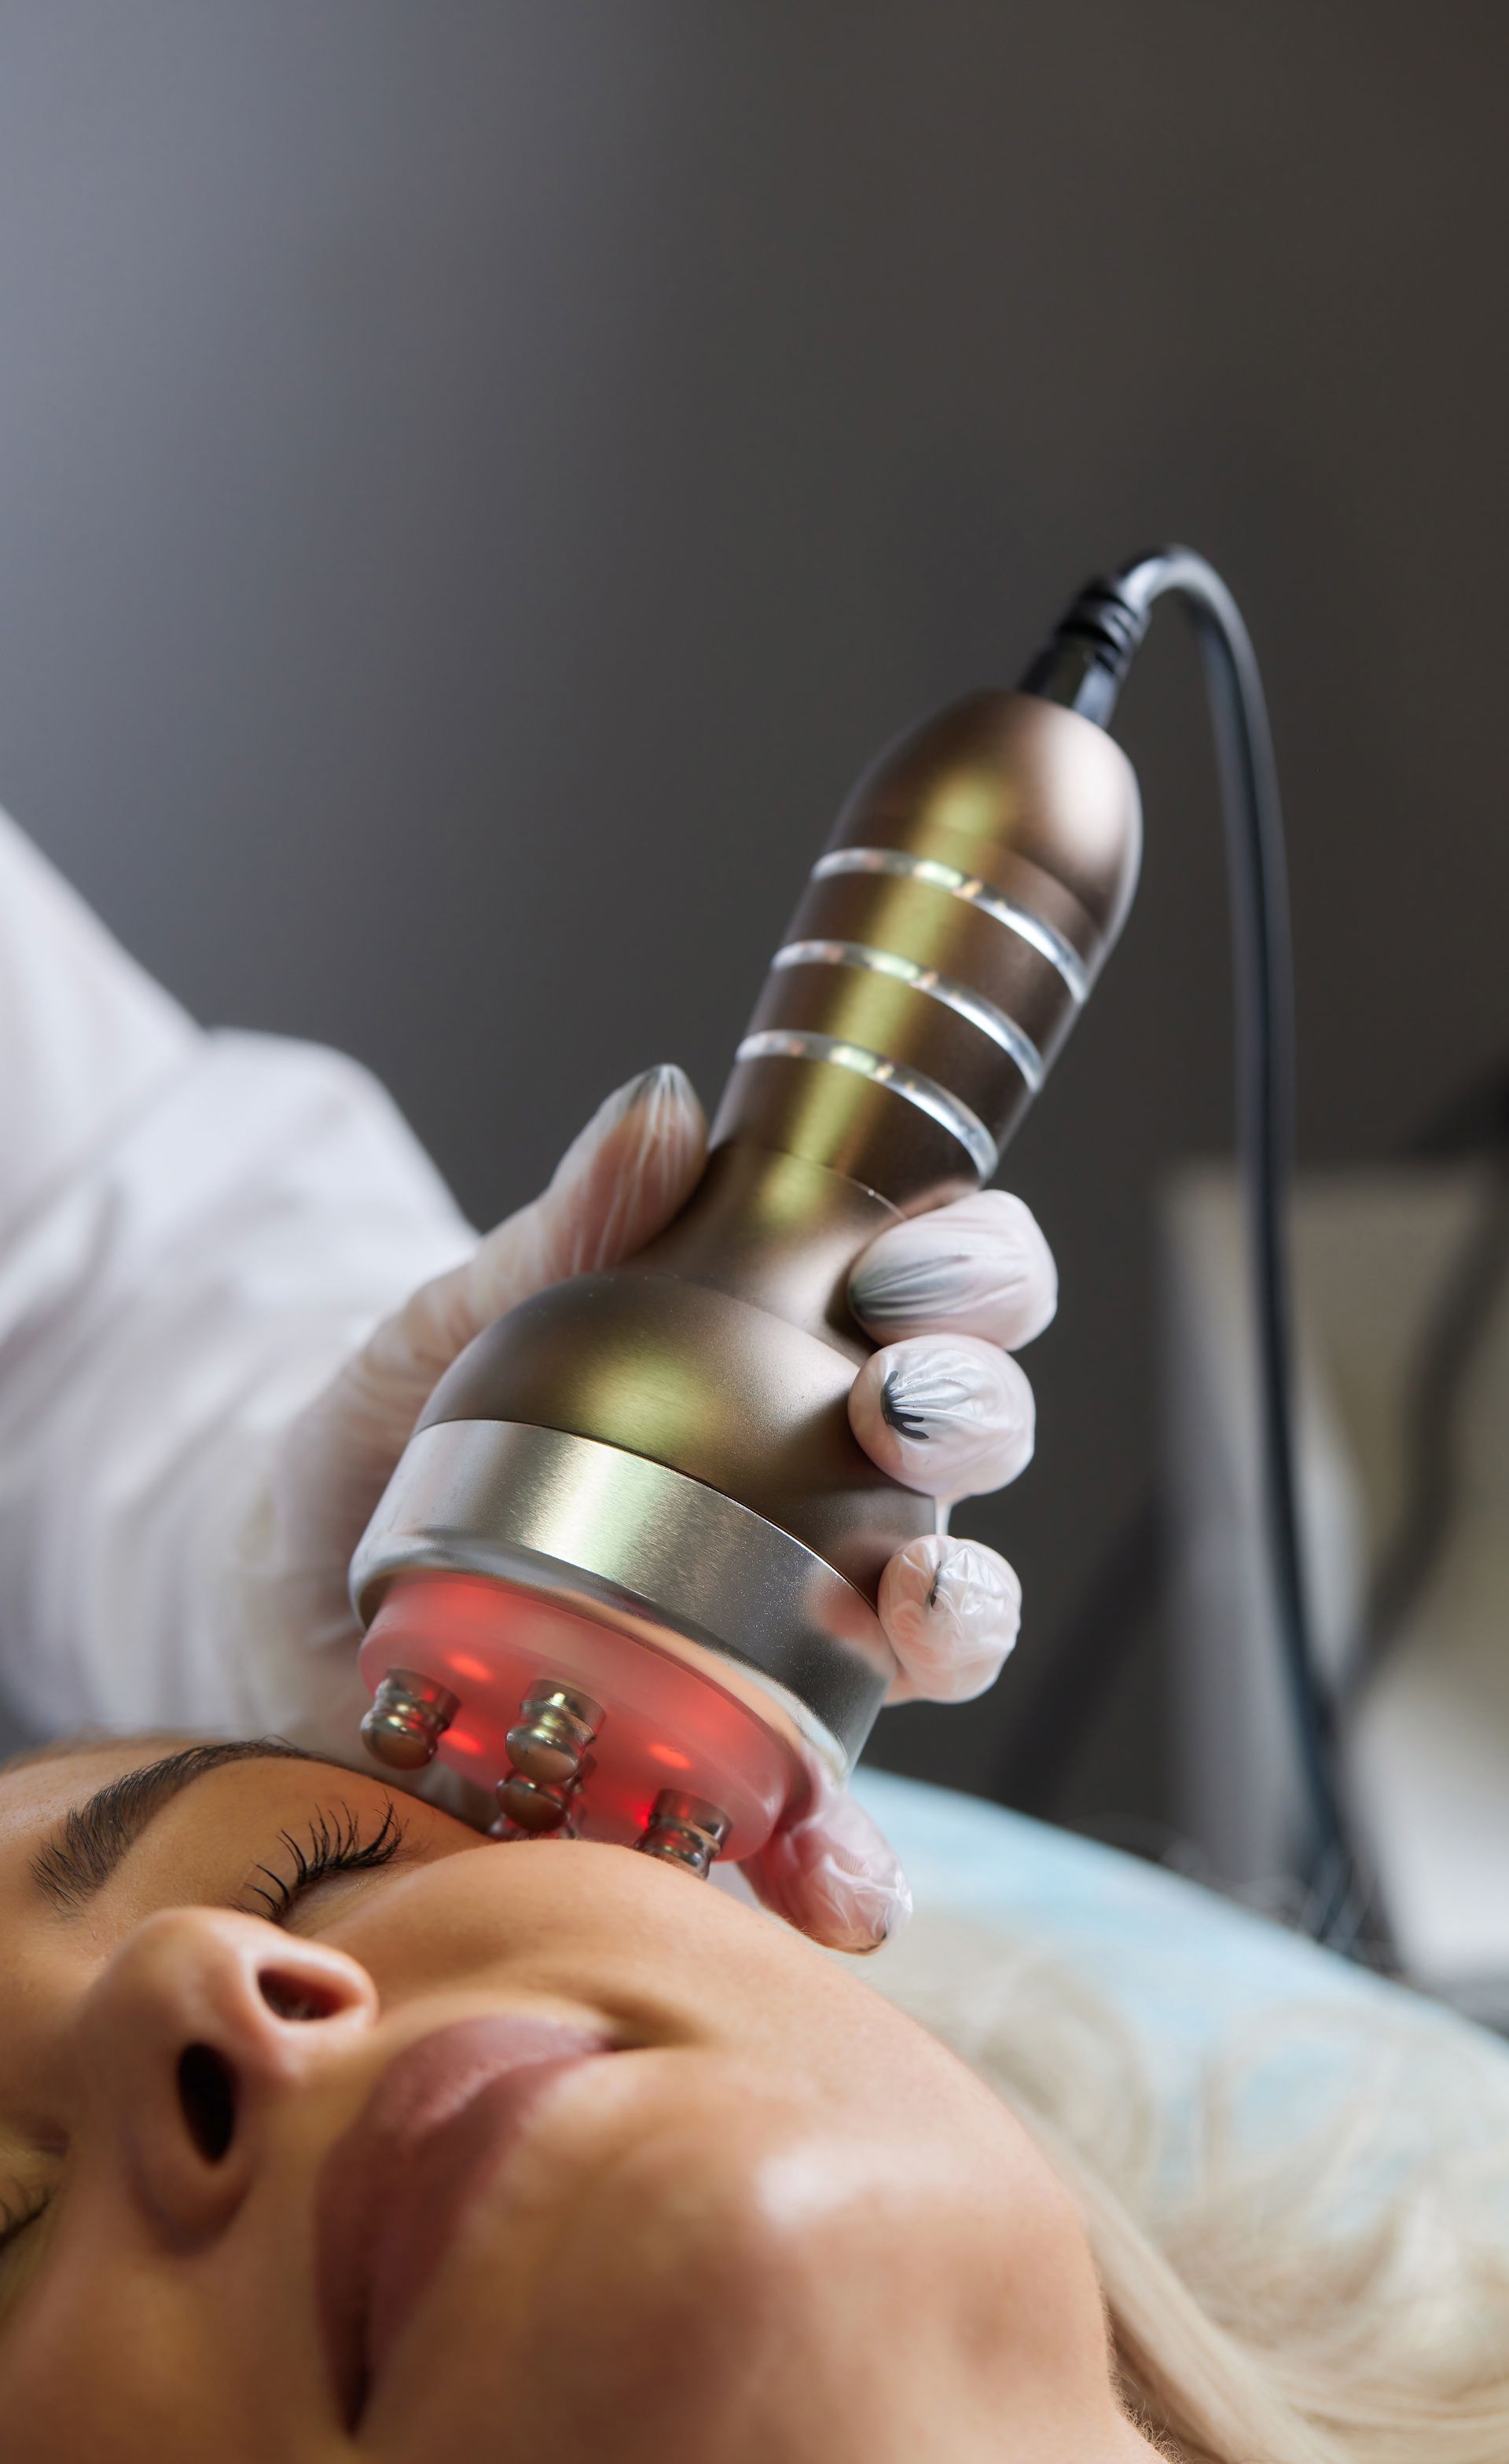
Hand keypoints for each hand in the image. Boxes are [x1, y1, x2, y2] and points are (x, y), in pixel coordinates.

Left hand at [267, 1066, 1053, 1952]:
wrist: (288, 1615)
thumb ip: (556, 1230)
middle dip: (971, 1415)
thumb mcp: (448, 1324)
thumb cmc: (390, 1440)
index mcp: (790, 1352)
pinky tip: (830, 1876)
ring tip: (910, 1617)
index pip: (941, 1286)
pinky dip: (848, 1857)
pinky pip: (829, 1821)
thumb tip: (660, 1106)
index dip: (970, 1265)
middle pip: (973, 1439)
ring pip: (945, 1622)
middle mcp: (832, 1490)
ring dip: (958, 1614)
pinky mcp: (745, 1775)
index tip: (900, 1271)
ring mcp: (803, 1635)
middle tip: (897, 1411)